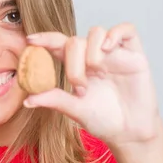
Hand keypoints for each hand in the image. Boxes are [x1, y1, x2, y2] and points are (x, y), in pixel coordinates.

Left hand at [23, 23, 162, 151]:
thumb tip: (27, 100)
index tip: (30, 40)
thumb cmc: (103, 120)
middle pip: (75, 41)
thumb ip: (54, 99)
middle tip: (81, 88)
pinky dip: (115, 34)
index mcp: (76, 66)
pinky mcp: (135, 55)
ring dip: (91, 53)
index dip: (45, 39)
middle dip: (73, 64)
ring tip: (98, 75)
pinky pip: (126, 30)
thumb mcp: (75, 110)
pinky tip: (108, 48)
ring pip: (96, 32)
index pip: (58, 44)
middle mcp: (93, 56)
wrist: (130, 133)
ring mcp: (114, 54)